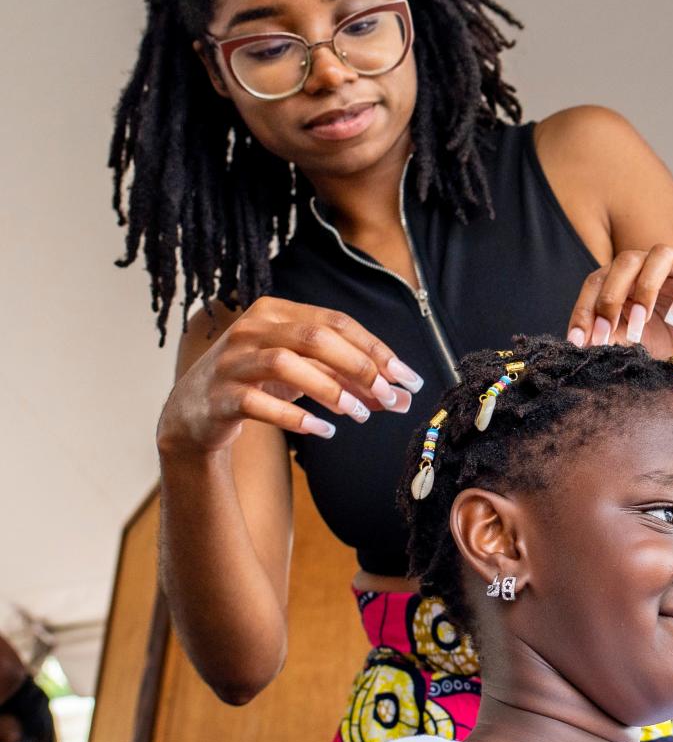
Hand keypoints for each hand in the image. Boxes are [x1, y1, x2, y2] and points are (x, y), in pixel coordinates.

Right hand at [157, 297, 423, 453]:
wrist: (195, 413)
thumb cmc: (259, 384)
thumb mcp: (307, 377)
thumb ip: (351, 383)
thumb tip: (404, 398)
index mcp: (277, 312)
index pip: (336, 322)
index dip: (375, 348)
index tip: (407, 377)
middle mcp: (252, 329)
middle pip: (314, 337)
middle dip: (358, 366)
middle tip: (389, 396)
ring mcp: (233, 361)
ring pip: (286, 364)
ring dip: (330, 389)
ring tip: (359, 414)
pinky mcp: (221, 395)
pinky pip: (260, 403)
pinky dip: (296, 417)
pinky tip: (324, 429)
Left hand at [565, 246, 672, 360]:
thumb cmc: (658, 337)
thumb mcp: (627, 341)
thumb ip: (608, 337)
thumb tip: (583, 343)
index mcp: (621, 277)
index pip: (596, 282)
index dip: (584, 309)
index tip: (578, 341)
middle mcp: (647, 265)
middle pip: (625, 261)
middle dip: (611, 297)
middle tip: (607, 330)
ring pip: (660, 255)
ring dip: (647, 288)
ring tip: (643, 321)